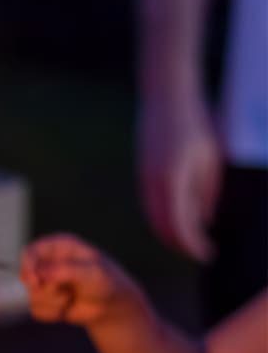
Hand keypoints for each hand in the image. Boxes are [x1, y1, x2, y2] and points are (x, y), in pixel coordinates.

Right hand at [20, 234, 146, 326]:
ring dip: (53, 302)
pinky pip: (36, 310)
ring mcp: (43, 281)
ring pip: (32, 296)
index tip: (35, 281)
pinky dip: (53, 313)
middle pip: (27, 276)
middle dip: (46, 289)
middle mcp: (47, 262)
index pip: (30, 252)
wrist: (112, 305)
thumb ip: (65, 270)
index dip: (28, 266)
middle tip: (66, 293)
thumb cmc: (105, 281)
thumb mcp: (91, 271)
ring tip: (70, 298)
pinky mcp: (43, 300)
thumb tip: (39, 274)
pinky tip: (67, 308)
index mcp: (57, 247)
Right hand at [137, 96, 222, 260]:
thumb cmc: (196, 124)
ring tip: (190, 243)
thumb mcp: (210, 159)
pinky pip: (150, 205)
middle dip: (181, 245)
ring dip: (170, 234)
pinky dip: (163, 219)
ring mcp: (144, 178)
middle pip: (162, 227)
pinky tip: (178, 221)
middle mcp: (153, 183)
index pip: (181, 225)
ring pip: (153, 218)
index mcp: (173, 179)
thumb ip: (206, 192)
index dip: (194, 245)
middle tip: (201, 254)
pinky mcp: (143, 174)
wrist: (166, 98)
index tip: (208, 255)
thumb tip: (205, 220)